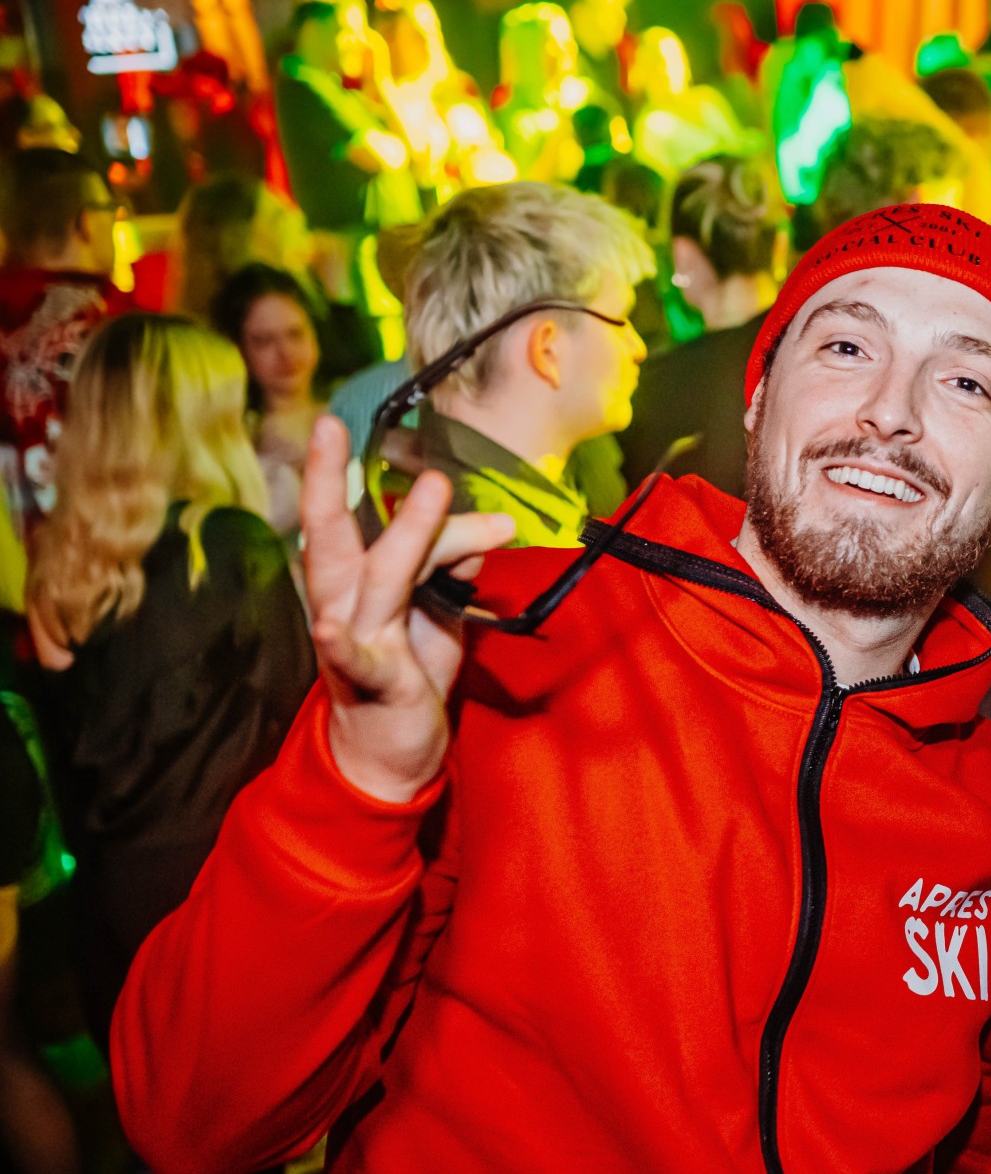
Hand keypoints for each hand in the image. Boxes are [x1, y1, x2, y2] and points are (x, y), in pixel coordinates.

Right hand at [301, 414, 513, 801]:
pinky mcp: (373, 680)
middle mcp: (343, 602)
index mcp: (354, 581)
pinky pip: (356, 658)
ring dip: (408, 533)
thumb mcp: (438, 612)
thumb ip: (450, 569)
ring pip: (377, 578)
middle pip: (331, 535)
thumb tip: (480, 532)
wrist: (396, 750)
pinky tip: (329, 629)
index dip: (337, 473)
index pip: (349, 518)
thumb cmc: (410, 671)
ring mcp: (354, 639)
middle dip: (327, 481)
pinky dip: (342, 644)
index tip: (335, 423)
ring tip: (430, 489)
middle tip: (329, 427)